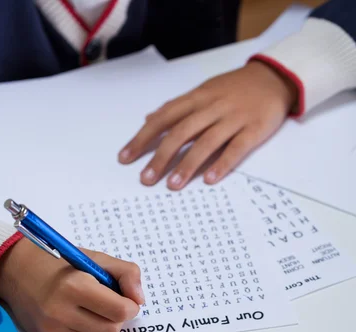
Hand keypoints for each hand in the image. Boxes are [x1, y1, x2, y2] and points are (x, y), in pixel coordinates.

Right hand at [0, 238, 143, 331]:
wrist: (16, 271)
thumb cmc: (59, 264)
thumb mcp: (95, 258)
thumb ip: (126, 273)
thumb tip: (139, 300)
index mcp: (75, 287)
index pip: (120, 311)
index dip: (130, 306)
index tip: (126, 299)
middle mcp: (61, 312)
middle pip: (111, 331)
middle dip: (118, 319)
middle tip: (110, 304)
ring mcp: (53, 330)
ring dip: (104, 327)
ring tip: (93, 309)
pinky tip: (78, 316)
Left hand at [119, 61, 297, 188]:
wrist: (275, 77)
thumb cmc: (234, 88)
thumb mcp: (203, 91)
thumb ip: (177, 107)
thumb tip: (148, 118)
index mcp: (197, 98)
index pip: (163, 118)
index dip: (143, 138)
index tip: (125, 158)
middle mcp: (212, 107)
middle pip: (181, 132)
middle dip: (161, 157)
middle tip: (146, 179)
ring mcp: (234, 118)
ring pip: (206, 142)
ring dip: (187, 165)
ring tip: (172, 185)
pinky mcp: (254, 129)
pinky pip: (236, 148)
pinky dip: (222, 164)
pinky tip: (209, 179)